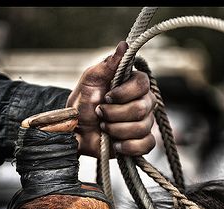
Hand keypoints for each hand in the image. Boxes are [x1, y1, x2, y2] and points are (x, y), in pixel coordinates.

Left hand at [66, 41, 156, 157]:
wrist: (77, 130)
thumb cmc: (84, 102)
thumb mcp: (91, 80)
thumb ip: (108, 64)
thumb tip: (124, 45)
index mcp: (134, 84)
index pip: (142, 84)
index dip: (124, 93)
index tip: (106, 96)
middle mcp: (144, 102)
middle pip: (142, 108)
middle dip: (115, 114)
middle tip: (100, 113)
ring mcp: (144, 123)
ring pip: (142, 127)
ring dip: (117, 129)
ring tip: (104, 128)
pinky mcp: (141, 142)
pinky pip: (146, 145)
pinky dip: (129, 146)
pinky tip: (116, 144)